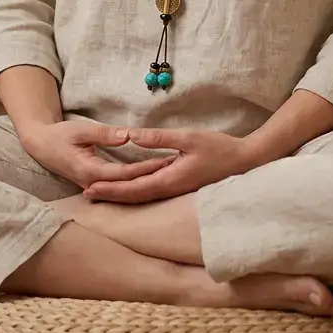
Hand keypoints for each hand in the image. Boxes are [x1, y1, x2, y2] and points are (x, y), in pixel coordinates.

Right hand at [19, 121, 175, 189]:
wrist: (41, 146)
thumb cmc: (60, 135)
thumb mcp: (80, 130)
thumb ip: (105, 134)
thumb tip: (128, 136)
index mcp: (90, 171)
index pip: (125, 173)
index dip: (146, 168)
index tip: (165, 160)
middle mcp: (93, 184)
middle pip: (129, 185)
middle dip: (152, 177)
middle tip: (176, 167)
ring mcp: (94, 187)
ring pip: (125, 190)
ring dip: (147, 182)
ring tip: (169, 173)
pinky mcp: (96, 184)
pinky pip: (119, 188)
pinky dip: (136, 183)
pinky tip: (152, 179)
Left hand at [82, 128, 254, 202]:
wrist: (245, 161)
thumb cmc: (219, 148)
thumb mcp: (188, 138)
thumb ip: (160, 138)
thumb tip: (132, 136)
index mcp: (169, 180)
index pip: (133, 188)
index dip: (110, 189)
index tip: (90, 188)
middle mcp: (170, 189)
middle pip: (134, 196)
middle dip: (110, 195)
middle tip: (86, 194)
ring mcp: (176, 189)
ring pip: (143, 196)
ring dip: (121, 194)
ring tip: (101, 192)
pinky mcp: (181, 185)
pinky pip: (153, 191)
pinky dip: (136, 190)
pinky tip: (129, 186)